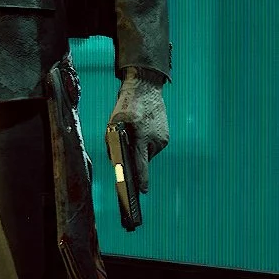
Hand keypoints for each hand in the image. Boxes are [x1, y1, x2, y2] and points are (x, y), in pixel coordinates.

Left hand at [105, 68, 168, 193]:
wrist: (146, 87)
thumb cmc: (126, 105)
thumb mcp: (114, 123)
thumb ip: (113, 144)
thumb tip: (115, 161)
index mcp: (141, 136)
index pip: (141, 165)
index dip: (141, 180)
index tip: (142, 191)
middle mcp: (154, 140)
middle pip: (143, 160)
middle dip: (134, 159)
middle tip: (128, 147)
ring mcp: (162, 138)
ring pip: (147, 153)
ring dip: (140, 150)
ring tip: (134, 135)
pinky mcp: (165, 136)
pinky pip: (152, 146)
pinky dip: (145, 143)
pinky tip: (141, 132)